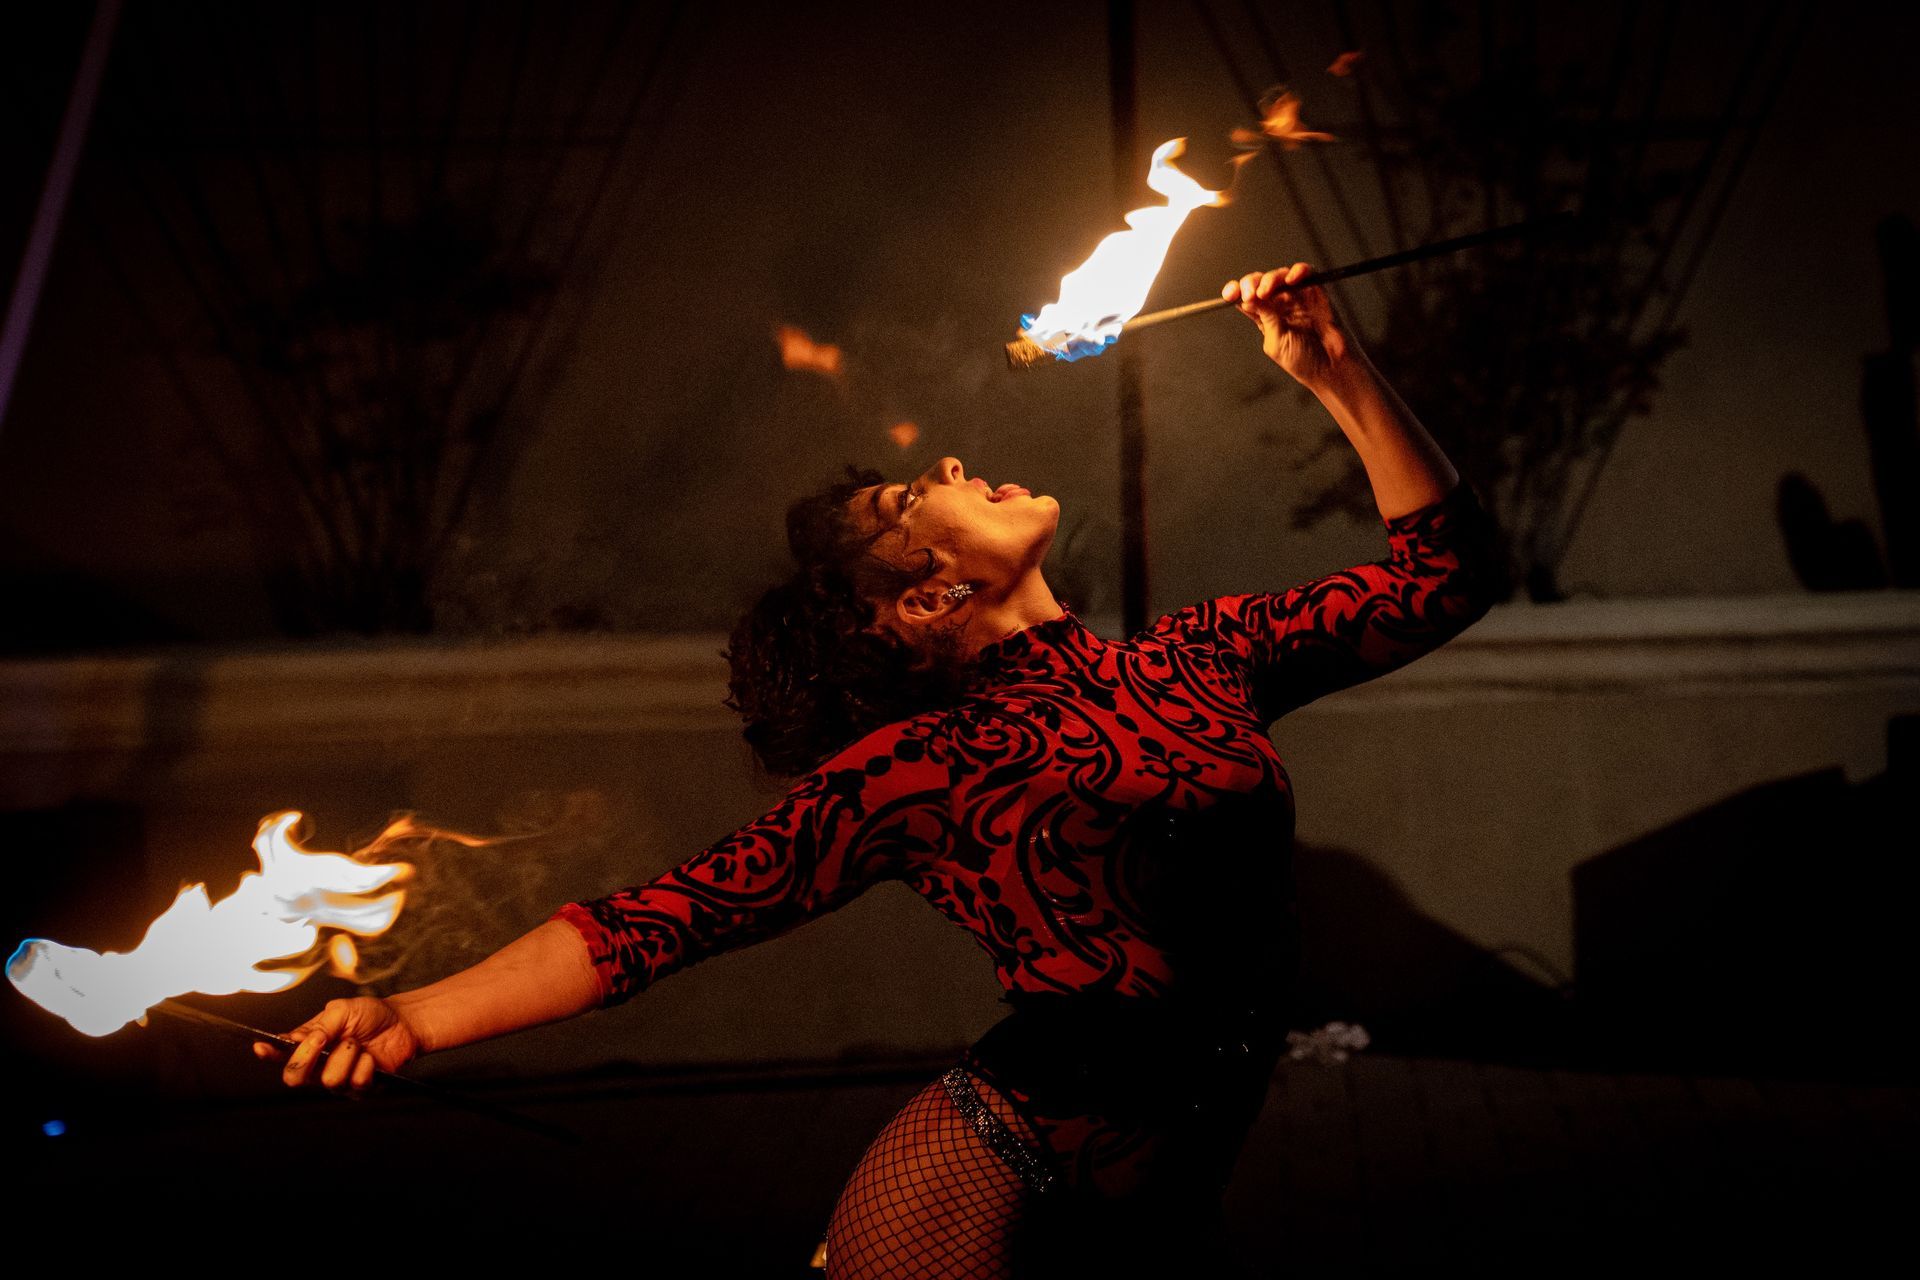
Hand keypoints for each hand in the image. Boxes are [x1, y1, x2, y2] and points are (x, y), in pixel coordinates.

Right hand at [253, 995, 424, 1092]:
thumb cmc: (370, 1014)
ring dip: (345, 1056)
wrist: (403, 1022)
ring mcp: (339, 1079)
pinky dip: (364, 1066)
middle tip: (321, 1041)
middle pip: (294, 1078)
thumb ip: (319, 1026)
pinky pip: (355, 1085)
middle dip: (304, 1060)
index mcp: (310, 1045)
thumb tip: (297, 1040)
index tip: (261, 1047)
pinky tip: (370, 1057)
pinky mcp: (360, 1089)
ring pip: (328, 1081)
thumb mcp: (342, 1010)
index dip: (268, 1053)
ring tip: (357, 1043)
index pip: (281, 1053)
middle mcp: (319, 1066)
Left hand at [1221, 263, 1349, 385]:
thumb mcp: (1277, 342)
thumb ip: (1265, 317)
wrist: (1331, 369)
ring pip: (1281, 276)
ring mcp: (1298, 297)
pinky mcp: (1316, 293)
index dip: (1236, 291)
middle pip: (1261, 282)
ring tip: (1267, 290)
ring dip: (1272, 279)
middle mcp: (1280, 305)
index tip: (1229, 294)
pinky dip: (1299, 271)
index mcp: (1265, 318)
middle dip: (1252, 283)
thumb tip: (1248, 297)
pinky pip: (1307, 274)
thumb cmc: (1303, 361)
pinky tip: (1292, 278)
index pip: (1246, 298)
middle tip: (1252, 293)